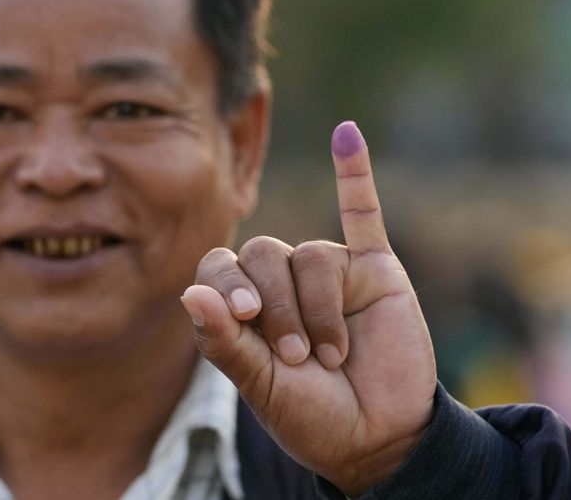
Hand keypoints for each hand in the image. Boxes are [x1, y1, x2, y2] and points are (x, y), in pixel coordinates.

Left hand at [180, 121, 435, 495]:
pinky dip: (355, 172)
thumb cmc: (313, 416)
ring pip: (310, 255)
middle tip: (300, 357)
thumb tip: (190, 291)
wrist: (380, 437)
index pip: (219, 268)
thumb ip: (225, 343)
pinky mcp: (374, 269)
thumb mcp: (261, 388)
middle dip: (278, 309)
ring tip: (335, 357)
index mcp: (243, 306)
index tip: (243, 317)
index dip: (227, 286)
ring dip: (319, 310)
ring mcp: (328, 271)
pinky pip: (363, 213)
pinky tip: (347, 134)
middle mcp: (281, 281)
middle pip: (264, 255)